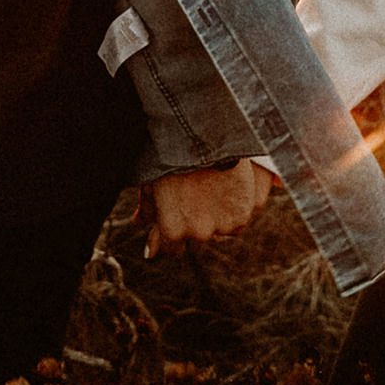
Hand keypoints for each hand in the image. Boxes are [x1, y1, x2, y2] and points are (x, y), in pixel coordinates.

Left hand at [142, 160, 270, 256]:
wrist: (207, 135)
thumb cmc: (173, 155)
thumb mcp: (153, 181)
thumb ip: (149, 211)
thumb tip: (143, 237)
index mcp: (172, 228)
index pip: (172, 248)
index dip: (173, 233)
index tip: (177, 217)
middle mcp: (197, 233)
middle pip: (197, 236)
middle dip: (195, 221)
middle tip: (195, 193)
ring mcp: (222, 226)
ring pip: (220, 231)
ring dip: (217, 217)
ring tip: (211, 187)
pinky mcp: (241, 214)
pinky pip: (238, 221)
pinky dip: (233, 210)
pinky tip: (226, 188)